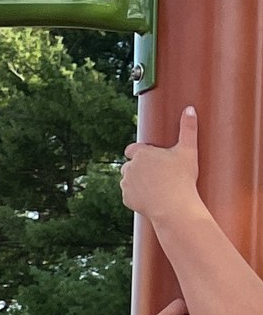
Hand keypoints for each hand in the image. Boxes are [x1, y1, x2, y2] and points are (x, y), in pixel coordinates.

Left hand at [122, 106, 203, 221]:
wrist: (174, 206)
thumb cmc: (182, 178)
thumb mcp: (188, 151)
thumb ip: (188, 128)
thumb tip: (190, 108)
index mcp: (141, 154)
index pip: (132, 149)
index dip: (140, 152)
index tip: (150, 157)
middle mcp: (129, 167)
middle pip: (131, 165)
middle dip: (140, 167)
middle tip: (157, 173)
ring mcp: (126, 184)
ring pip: (128, 179)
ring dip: (137, 180)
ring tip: (154, 185)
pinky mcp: (126, 199)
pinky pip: (129, 194)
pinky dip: (137, 195)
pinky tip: (150, 196)